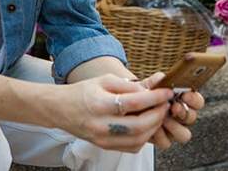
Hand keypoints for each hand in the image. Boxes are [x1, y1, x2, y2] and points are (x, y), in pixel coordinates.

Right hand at [56, 74, 173, 152]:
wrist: (60, 109)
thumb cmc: (82, 91)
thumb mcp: (104, 80)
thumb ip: (128, 85)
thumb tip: (152, 88)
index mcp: (100, 104)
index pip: (134, 102)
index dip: (154, 98)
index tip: (166, 92)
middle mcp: (101, 125)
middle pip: (139, 126)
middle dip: (158, 115)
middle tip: (165, 105)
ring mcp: (103, 139)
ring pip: (138, 140)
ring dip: (153, 128)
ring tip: (158, 114)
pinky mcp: (105, 146)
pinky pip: (131, 147)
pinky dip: (144, 138)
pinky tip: (146, 125)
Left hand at [139, 72, 204, 150]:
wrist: (130, 107)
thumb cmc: (144, 95)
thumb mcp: (149, 85)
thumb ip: (157, 81)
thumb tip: (162, 78)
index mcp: (183, 101)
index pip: (198, 102)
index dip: (194, 99)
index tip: (185, 94)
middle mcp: (181, 116)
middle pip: (192, 118)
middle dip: (183, 112)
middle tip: (174, 107)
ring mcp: (173, 129)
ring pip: (184, 134)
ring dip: (174, 126)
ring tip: (163, 118)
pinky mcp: (163, 140)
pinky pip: (166, 142)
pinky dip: (159, 135)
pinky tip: (152, 127)